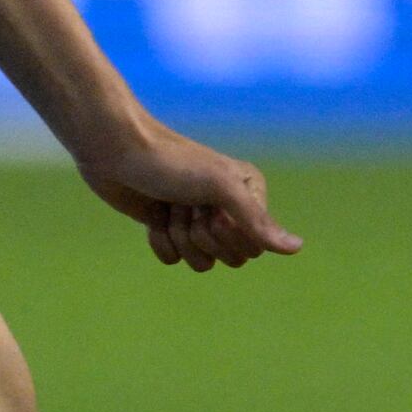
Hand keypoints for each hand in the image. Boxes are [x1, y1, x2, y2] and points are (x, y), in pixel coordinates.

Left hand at [74, 116, 300, 268]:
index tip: (207, 205)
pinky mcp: (171, 227)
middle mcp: (230, 207)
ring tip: (168, 209)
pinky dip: (160, 241)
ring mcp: (199, 218)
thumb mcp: (219, 188)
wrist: (116, 150)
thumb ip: (257, 221)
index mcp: (252, 192)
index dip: (226, 234)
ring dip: (179, 238)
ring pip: (201, 261)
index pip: (254, 246)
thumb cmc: (171, 163)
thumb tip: (296, 249)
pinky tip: (153, 216)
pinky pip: (174, 259)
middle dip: (201, 237)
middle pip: (229, 258)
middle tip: (185, 205)